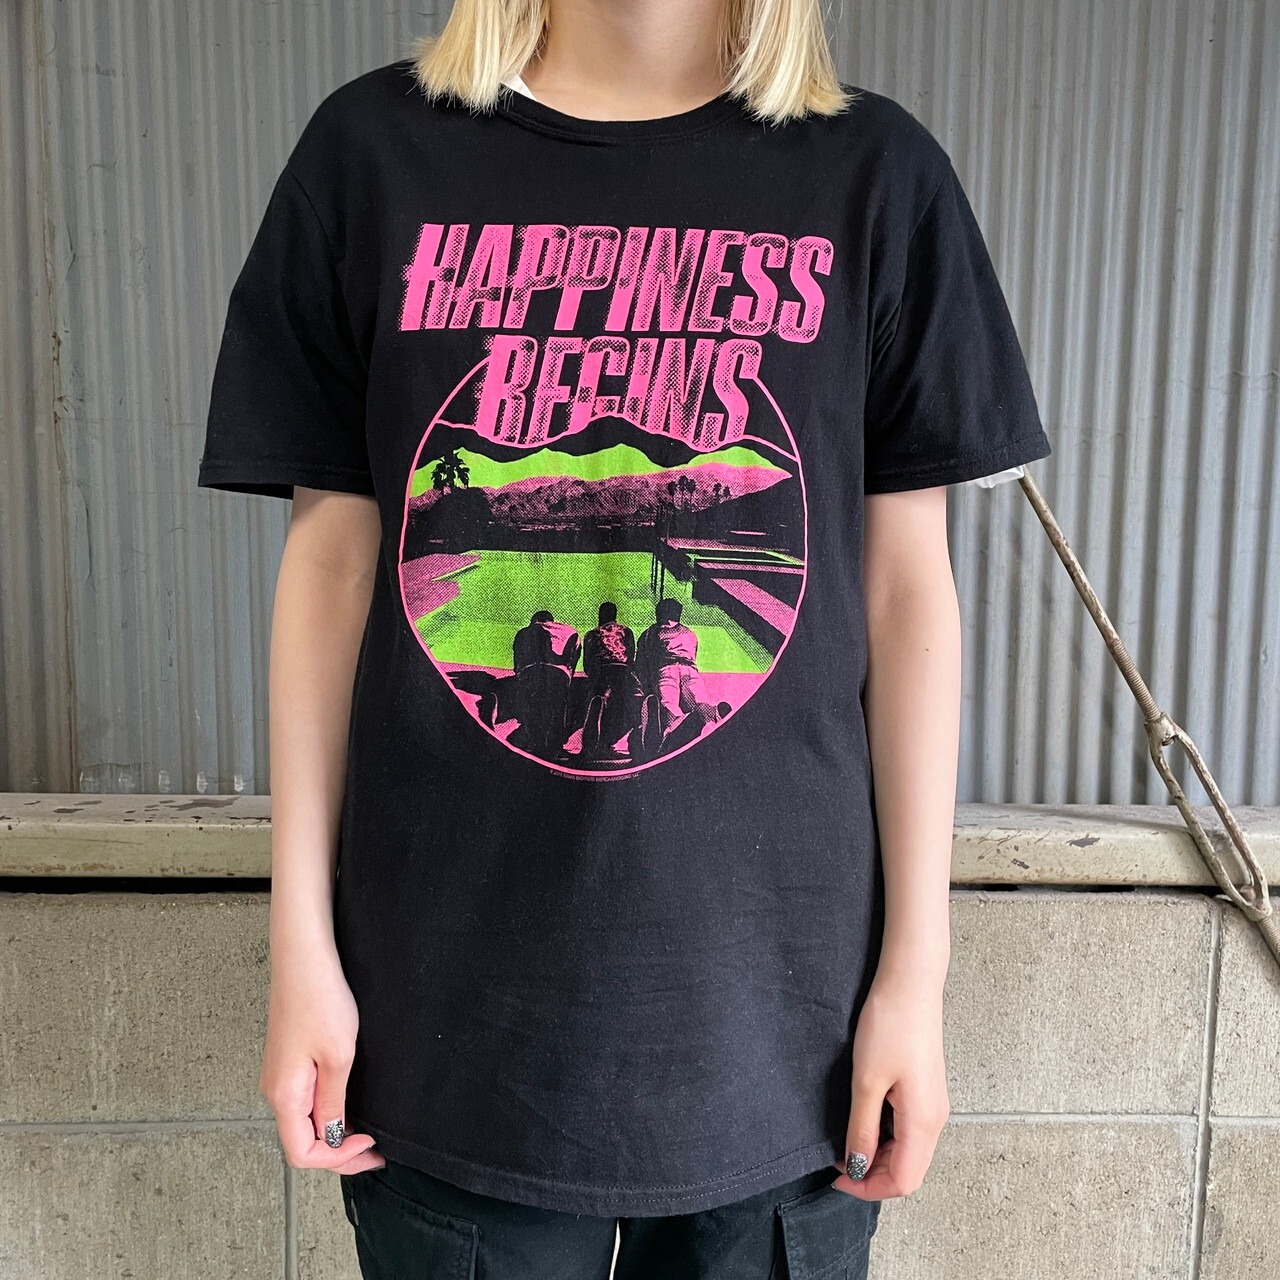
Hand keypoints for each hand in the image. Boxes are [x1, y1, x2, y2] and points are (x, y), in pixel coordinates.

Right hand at [259, 944, 385, 1174]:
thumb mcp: (338, 1057)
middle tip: (374, 1153)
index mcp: (283, 1095)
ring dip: (334, 1133)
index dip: (337, 1159)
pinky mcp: (289, 1060)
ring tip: (366, 1133)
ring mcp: (280, 1075)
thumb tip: (333, 1137)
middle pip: (302, 1141)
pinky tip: (349, 1107)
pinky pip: (305, 1100)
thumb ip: (333, 1103)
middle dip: (338, 1153)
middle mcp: (276, 1090)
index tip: (369, 1143)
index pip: (302, 1153)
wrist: (303, 958)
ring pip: (304, 1121)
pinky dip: (328, 1112)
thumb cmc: (319, 999)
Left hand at [829, 969, 950, 1199]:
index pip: (903, 1181)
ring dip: (879, 1156)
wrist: (910, 982)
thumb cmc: (891, 1024)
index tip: (836, 1178)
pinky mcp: (926, 1089)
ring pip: (910, 1151)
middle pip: (909, 1170)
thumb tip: (856, 1165)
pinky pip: (909, 1129)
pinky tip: (864, 1120)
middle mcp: (936, 1118)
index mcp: (924, 1121)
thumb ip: (862, 1128)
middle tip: (837, 1162)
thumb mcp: (867, 1080)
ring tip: (847, 1141)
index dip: (868, 1188)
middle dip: (873, 1175)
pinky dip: (887, 1136)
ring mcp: (933, 1103)